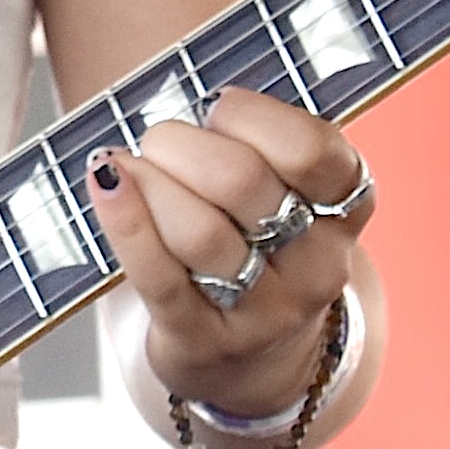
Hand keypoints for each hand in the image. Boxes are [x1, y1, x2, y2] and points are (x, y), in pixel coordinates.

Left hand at [87, 68, 372, 422]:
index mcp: (346, 209)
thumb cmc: (255, 243)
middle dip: (183, 144)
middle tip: (159, 139)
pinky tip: (103, 182)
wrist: (251, 360)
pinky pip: (158, 276)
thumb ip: (255, 141)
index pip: (314, 151)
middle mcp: (316, 266)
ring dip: (149, 181)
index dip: (253, 117)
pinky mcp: (203, 340)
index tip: (217, 108)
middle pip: (243, 185)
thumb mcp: (283, 191)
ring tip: (124, 164)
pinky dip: (123, 220)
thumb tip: (175, 88)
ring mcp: (264, 312)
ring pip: (199, 232)